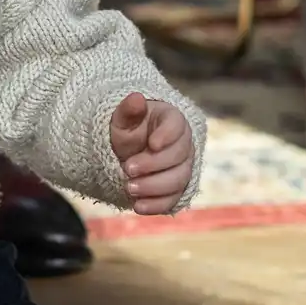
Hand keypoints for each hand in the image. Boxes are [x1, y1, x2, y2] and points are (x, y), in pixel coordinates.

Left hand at [109, 93, 194, 214]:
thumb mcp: (122, 120)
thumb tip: (136, 98)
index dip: (168, 135)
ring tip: (129, 188)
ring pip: (178, 180)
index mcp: (172, 121)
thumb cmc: (128, 131)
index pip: (178, 126)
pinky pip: (174, 199)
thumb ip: (128, 111)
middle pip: (179, 156)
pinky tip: (138, 206)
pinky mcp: (176, 189)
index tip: (152, 143)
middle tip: (127, 169)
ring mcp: (183, 168)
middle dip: (153, 165)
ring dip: (154, 186)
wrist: (126, 152)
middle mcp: (183, 145)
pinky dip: (157, 205)